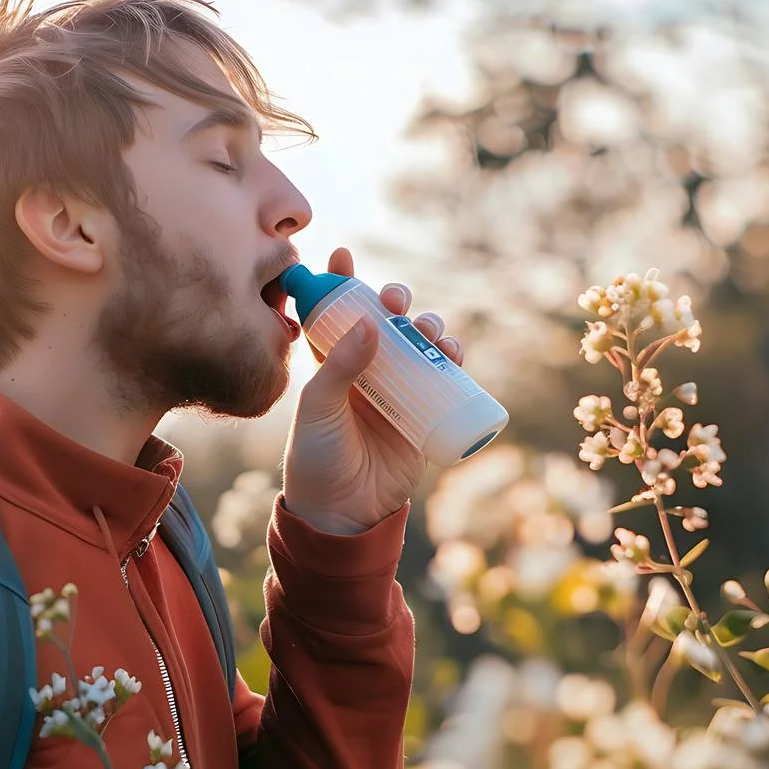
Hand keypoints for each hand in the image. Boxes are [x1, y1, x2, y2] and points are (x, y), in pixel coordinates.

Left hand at [281, 247, 466, 534]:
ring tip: (426, 329)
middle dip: (394, 300)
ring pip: (418, 344)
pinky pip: (444, 377)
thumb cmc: (316, 458)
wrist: (343, 513)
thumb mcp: (317, 408)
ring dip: (427, 326)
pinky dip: (452, 357)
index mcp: (330, 364)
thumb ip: (337, 367)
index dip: (340, 283)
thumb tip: (370, 323)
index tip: (342, 255)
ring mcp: (397, 390)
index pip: (335, 314)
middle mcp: (366, 371)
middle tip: (396, 300)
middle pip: (386, 322)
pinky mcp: (424, 413)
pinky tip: (452, 350)